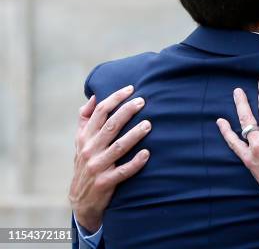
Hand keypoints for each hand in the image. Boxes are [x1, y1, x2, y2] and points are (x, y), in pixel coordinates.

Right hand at [69, 86, 150, 232]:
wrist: (81, 200)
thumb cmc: (86, 163)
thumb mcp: (80, 142)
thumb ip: (85, 119)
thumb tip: (93, 97)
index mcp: (85, 137)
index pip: (99, 112)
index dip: (114, 98)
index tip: (130, 89)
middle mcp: (90, 149)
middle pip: (110, 126)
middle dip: (126, 111)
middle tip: (142, 101)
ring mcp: (97, 166)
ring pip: (118, 147)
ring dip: (134, 135)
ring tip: (149, 124)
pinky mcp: (105, 182)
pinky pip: (123, 171)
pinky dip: (135, 163)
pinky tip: (147, 154)